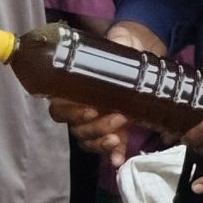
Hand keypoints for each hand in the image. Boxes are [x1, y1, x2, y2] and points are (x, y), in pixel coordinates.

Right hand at [47, 20, 168, 164]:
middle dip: (94, 128)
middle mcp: (81, 108)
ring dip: (101, 141)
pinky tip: (117, 161)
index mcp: (73, 88)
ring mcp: (97, 121)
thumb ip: (116, 42)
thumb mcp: (117, 42)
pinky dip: (112, 156)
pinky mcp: (116, 130)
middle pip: (75, 129)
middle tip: (118, 116)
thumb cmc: (123, 47)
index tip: (90, 109)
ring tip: (120, 134)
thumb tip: (120, 41)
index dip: (71, 113)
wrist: (143, 55)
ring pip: (88, 140)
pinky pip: (108, 149)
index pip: (59, 108)